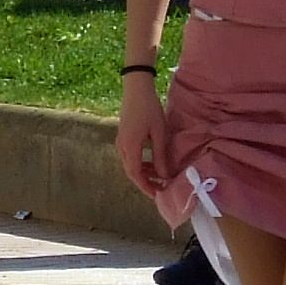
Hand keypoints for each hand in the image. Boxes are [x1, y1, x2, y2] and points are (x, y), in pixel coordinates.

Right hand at [114, 74, 170, 196]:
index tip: (157, 195)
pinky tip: (152, 163)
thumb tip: (164, 175)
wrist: (136, 89)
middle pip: (131, 172)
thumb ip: (160, 156)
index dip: (146, 187)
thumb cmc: (149, 109)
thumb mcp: (159, 133)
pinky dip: (140, 163)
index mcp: (130, 147)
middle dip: (145, 182)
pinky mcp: (123, 137)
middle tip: (160, 189)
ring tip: (159, 177)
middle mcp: (122, 147)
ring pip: (130, 165)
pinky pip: (130, 157)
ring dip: (143, 173)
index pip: (136, 175)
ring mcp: (120, 142)